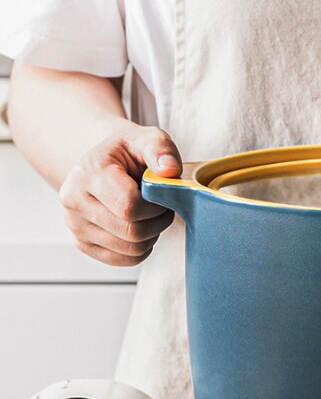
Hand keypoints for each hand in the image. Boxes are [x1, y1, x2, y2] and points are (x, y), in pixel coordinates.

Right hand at [59, 123, 182, 265]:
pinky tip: (139, 227)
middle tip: (162, 208)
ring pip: (131, 249)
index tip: (162, 196)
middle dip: (157, 222)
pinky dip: (141, 248)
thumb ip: (161, 149)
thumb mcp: (146, 138)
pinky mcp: (82, 244)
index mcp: (88, 173)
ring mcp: (75, 225)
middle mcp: (73, 201)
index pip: (130, 207)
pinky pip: (125, 260)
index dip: (156, 207)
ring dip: (152, 236)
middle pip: (131, 232)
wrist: (105, 164)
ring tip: (150, 215)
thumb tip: (169, 170)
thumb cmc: (129, 153)